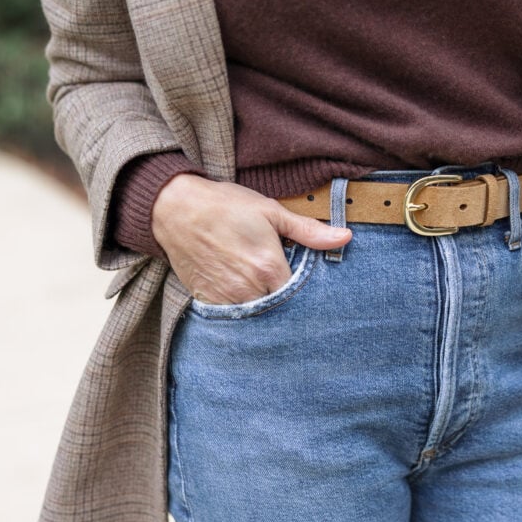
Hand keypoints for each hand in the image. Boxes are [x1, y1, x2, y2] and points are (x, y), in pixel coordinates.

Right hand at [151, 174, 351, 303]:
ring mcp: (226, 298)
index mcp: (269, 268)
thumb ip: (308, 230)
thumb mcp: (270, 211)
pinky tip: (242, 291)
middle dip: (284, 301)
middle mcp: (249, 289)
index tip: (304, 283)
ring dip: (263, 305)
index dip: (304, 291)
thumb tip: (345, 237)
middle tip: (283, 285)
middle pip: (279, 309)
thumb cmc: (225, 206)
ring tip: (263, 288)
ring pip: (256, 315)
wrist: (176, 208)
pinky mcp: (208, 301)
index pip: (299, 295)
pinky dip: (240, 308)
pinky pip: (232, 314)